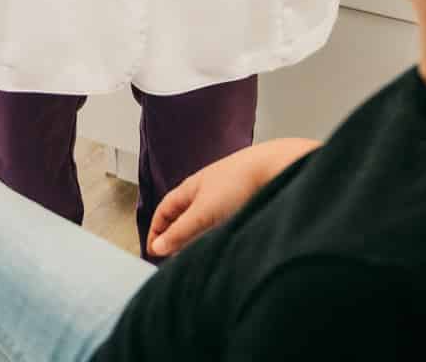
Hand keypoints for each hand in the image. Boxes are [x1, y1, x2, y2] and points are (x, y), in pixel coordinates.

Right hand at [147, 138, 320, 256]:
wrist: (273, 168)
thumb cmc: (237, 183)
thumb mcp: (203, 213)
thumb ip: (180, 232)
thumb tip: (157, 248)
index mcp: (190, 187)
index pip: (165, 209)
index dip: (156, 229)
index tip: (152, 250)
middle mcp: (205, 189)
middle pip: (182, 214)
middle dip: (174, 234)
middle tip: (169, 257)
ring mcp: (223, 194)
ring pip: (201, 218)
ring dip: (193, 235)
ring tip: (191, 255)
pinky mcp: (241, 200)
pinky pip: (219, 219)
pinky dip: (212, 232)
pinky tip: (217, 241)